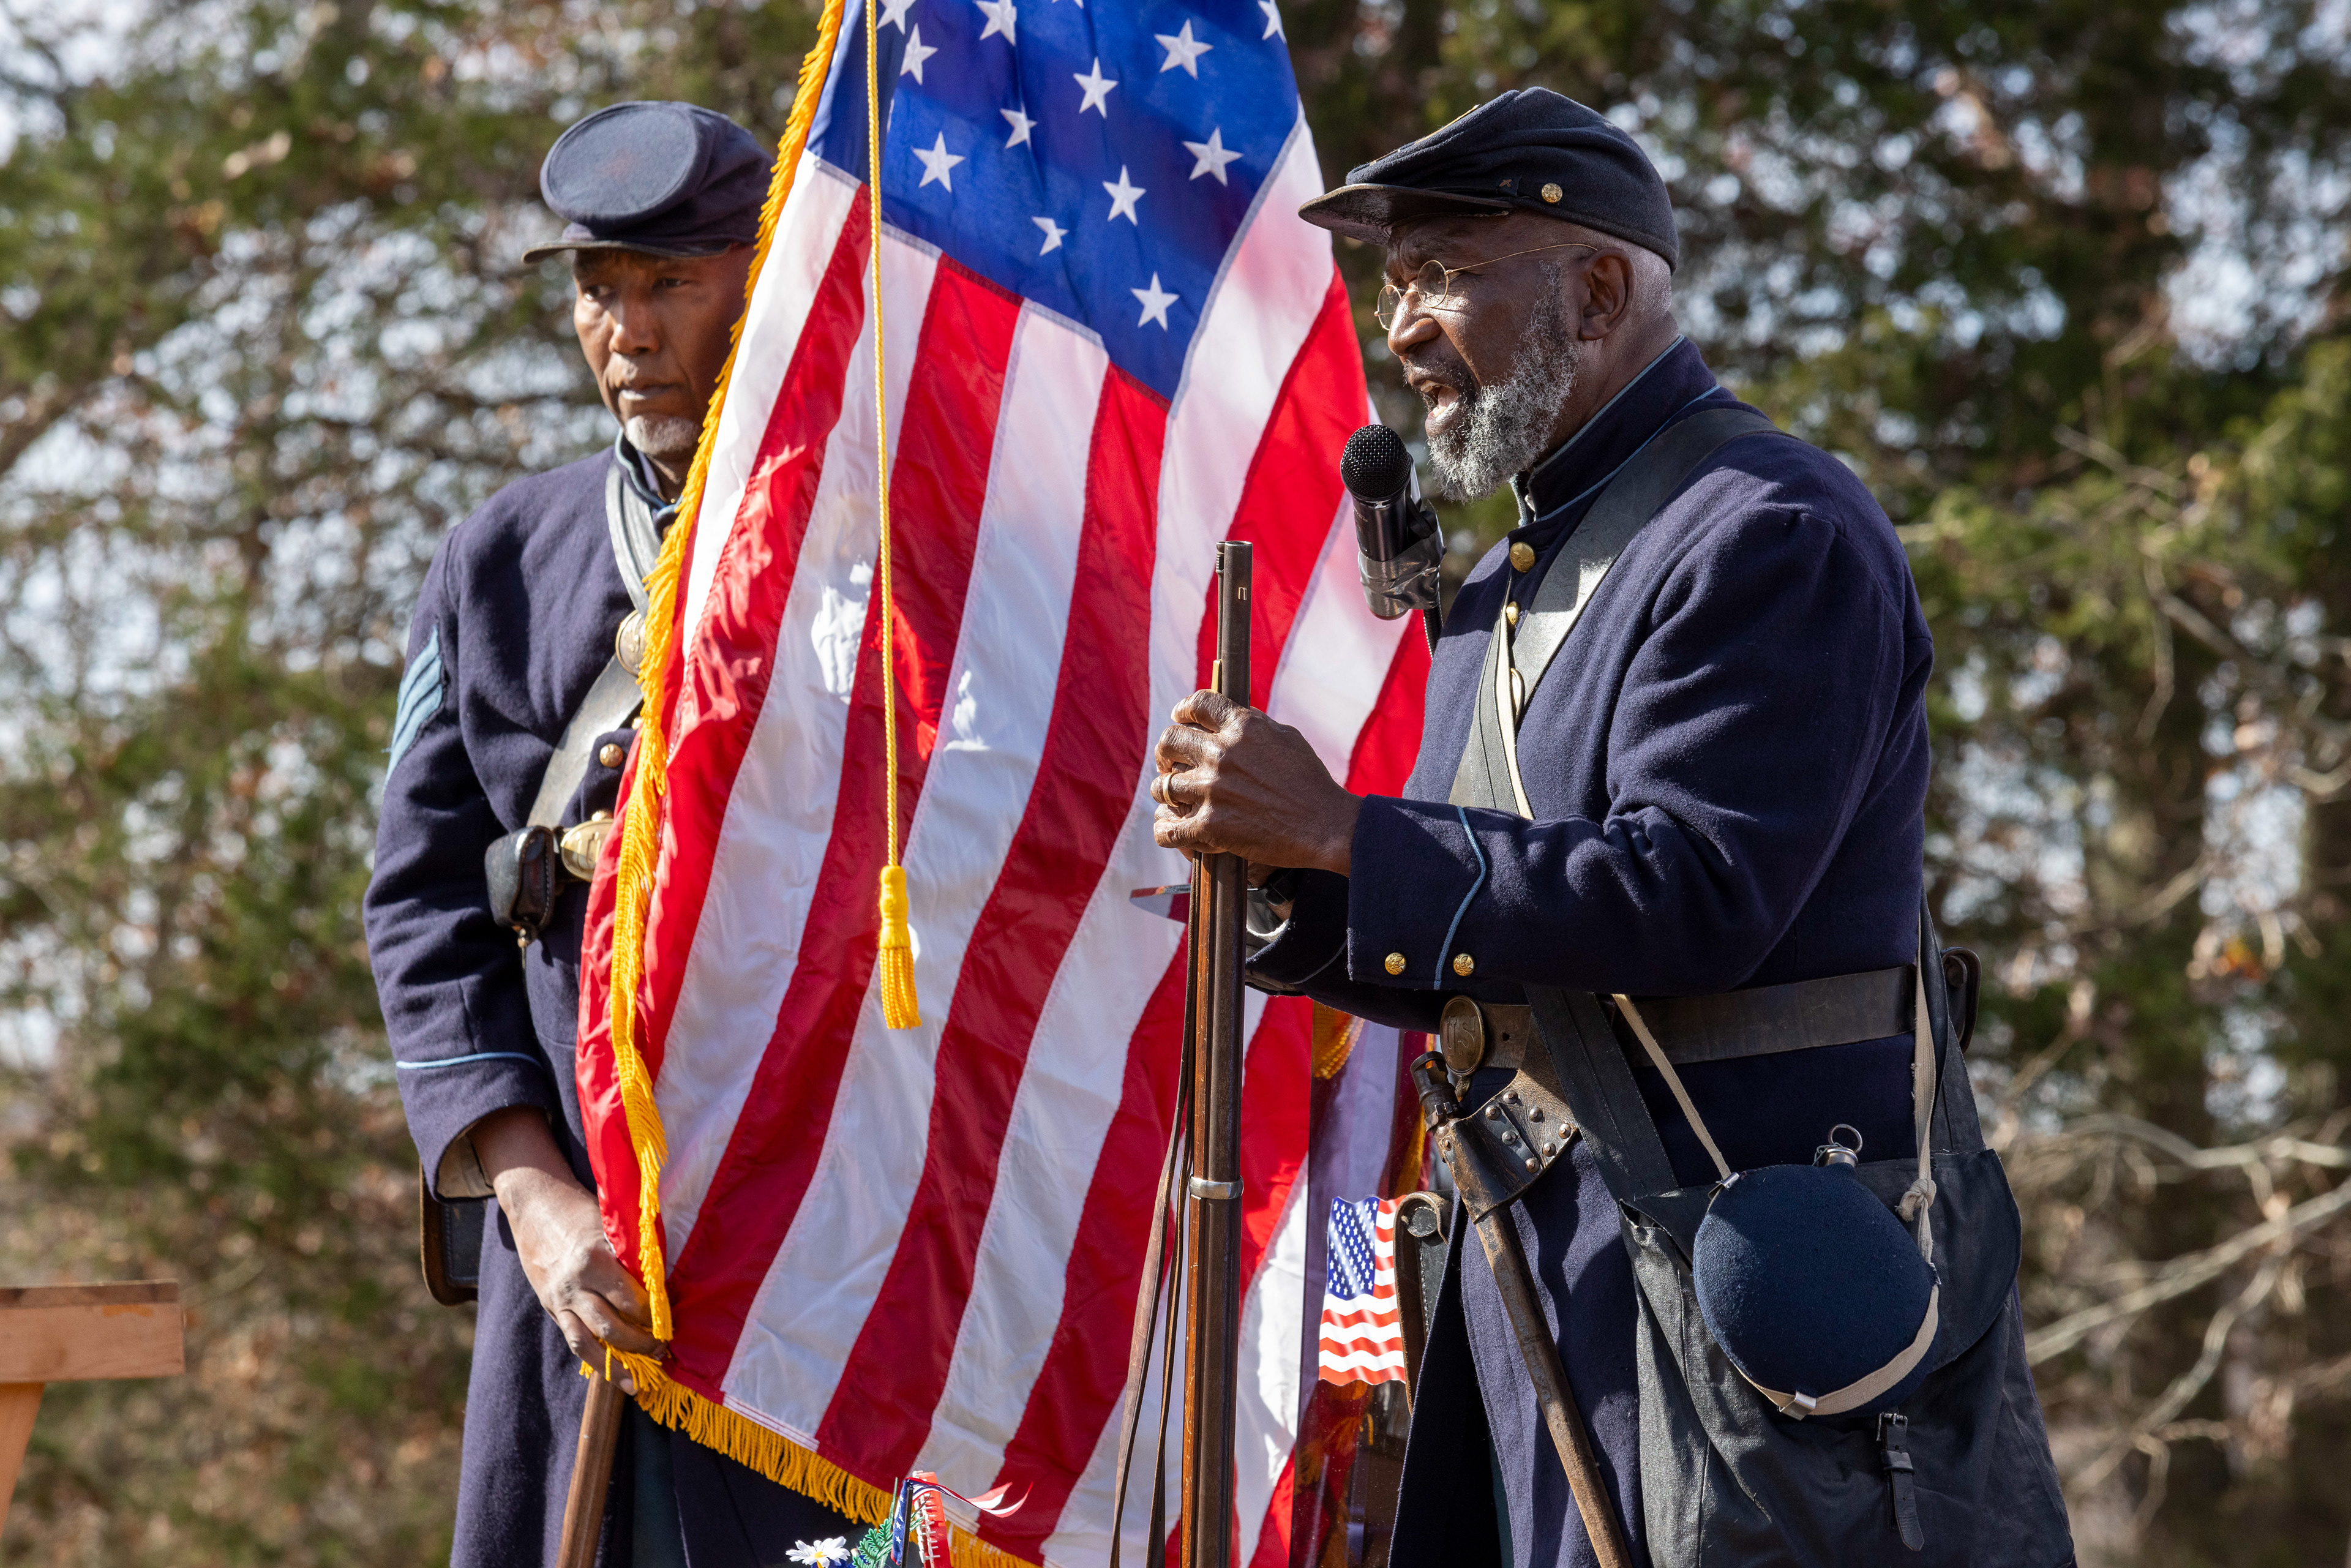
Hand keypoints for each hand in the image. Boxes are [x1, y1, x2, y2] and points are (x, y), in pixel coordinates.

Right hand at [474, 1107, 662, 1385]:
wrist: (534, 1208)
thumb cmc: (581, 1212)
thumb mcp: (610, 1225)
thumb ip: (632, 1254)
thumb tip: (664, 1283)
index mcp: (595, 1259)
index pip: (631, 1299)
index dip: (654, 1316)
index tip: (672, 1325)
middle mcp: (575, 1284)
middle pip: (611, 1326)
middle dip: (639, 1344)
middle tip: (662, 1351)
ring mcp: (560, 1299)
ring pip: (587, 1343)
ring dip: (615, 1365)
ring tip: (637, 1382)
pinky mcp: (551, 1308)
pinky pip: (572, 1339)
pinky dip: (593, 1359)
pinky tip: (611, 1373)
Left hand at [1150, 691, 1359, 873]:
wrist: (1326, 826)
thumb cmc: (1311, 783)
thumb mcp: (1286, 737)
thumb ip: (1253, 725)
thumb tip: (1229, 718)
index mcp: (1242, 727)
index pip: (1197, 705)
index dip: (1183, 710)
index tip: (1180, 719)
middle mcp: (1222, 754)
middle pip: (1170, 741)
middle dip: (1166, 752)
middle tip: (1170, 763)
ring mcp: (1213, 790)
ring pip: (1163, 785)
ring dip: (1166, 792)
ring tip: (1174, 798)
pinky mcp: (1210, 826)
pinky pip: (1169, 829)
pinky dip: (1166, 831)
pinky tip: (1169, 831)